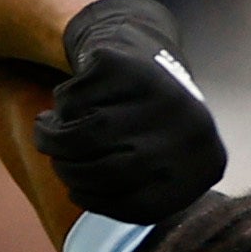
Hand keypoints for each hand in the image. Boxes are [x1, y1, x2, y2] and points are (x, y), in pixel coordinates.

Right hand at [37, 0, 223, 225]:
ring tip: (45, 134)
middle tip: (55, 165)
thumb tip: (108, 205)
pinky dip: (60, 106)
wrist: (140, 44)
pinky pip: (74, 103)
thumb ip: (141, 194)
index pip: (142, 207)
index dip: (98, 205)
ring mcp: (160, 92)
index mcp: (205, 163)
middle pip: (112, 172)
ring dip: (53, 141)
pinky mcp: (125, 64)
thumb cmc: (142, 123)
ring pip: (86, 136)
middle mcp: (190, 126)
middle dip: (70, 173)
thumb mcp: (158, 165)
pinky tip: (64, 101)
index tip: (77, 195)